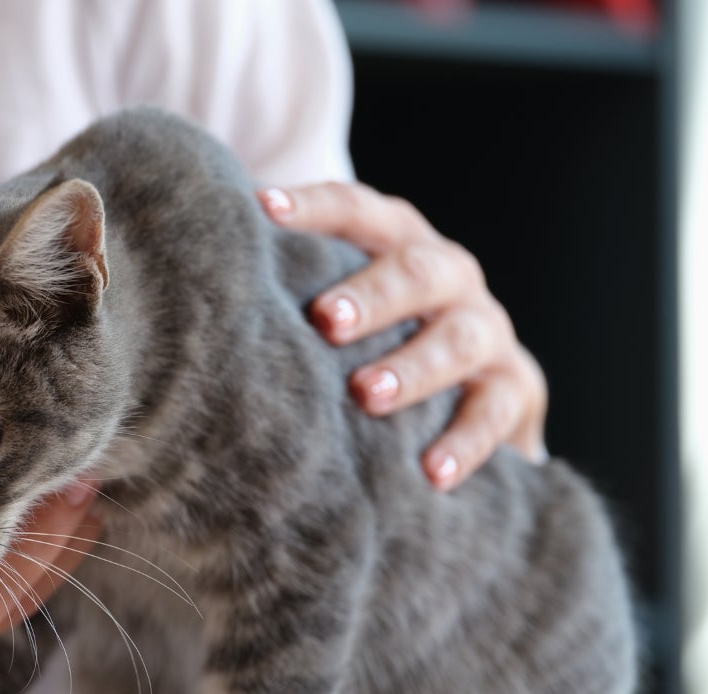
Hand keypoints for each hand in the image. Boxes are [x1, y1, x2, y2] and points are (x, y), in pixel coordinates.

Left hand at [259, 183, 547, 489]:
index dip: (314, 207)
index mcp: (399, 241)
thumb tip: (190, 271)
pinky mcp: (517, 387)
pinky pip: (496, 411)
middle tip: (325, 320)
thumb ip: (287, 286)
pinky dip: (466, 441)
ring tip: (367, 394)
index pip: (358, 210)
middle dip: (372, 294)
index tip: (262, 209)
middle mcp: (450, 275)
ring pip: (459, 338)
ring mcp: (488, 329)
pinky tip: (431, 471)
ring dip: (413, 367)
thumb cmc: (372, 338)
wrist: (474, 394)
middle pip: (417, 271)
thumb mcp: (339, 306)